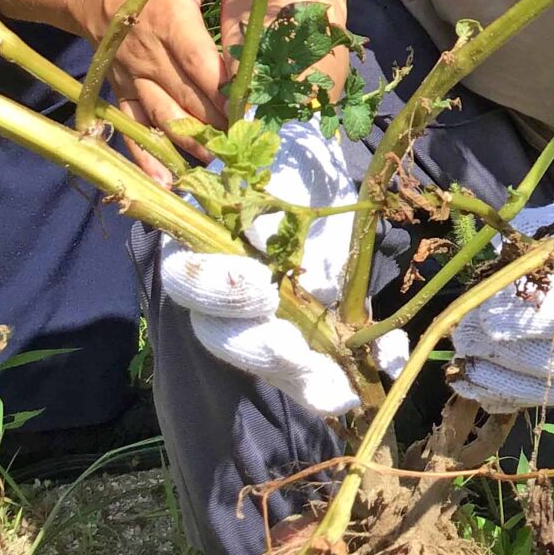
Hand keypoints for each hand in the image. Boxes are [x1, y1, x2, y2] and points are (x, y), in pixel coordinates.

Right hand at [0, 0, 296, 183]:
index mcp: (173, 23)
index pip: (202, 64)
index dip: (225, 91)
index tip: (251, 111)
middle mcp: (152, 56)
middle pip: (188, 99)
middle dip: (218, 125)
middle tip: (249, 147)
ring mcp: (133, 79)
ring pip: (164, 119)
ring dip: (191, 145)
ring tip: (218, 166)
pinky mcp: (121, 92)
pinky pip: (133, 128)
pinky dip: (148, 157)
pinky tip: (165, 183)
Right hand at [157, 120, 407, 416]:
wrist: (327, 174)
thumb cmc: (295, 164)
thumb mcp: (286, 170)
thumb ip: (275, 200)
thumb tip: (268, 236)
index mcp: (205, 247)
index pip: (187, 279)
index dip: (217, 288)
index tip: (261, 283)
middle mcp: (224, 294)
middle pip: (222, 337)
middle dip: (259, 348)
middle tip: (293, 352)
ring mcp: (262, 322)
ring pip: (266, 363)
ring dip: (300, 380)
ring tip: (338, 391)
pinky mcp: (302, 340)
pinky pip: (309, 375)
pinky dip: (337, 383)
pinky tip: (365, 384)